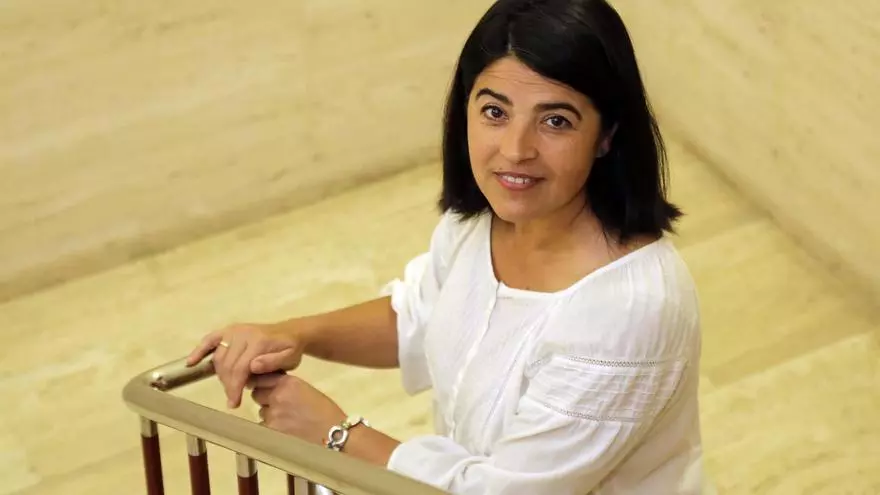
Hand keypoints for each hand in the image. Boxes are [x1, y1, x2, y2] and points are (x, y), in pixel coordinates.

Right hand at [186, 322, 307, 407]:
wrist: (290, 332)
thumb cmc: (290, 349)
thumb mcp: (290, 358)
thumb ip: (273, 362)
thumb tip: (253, 365)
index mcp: (258, 341)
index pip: (240, 368)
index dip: (235, 387)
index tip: (233, 403)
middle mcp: (243, 334)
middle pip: (227, 364)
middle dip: (228, 385)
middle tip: (232, 399)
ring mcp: (234, 331)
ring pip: (218, 357)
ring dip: (220, 375)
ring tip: (229, 387)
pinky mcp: (228, 331)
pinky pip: (210, 340)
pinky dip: (199, 351)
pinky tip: (190, 363)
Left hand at [250, 373, 345, 446]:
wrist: (335, 434)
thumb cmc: (326, 412)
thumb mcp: (306, 390)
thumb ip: (287, 387)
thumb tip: (271, 389)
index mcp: (288, 382)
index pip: (260, 379)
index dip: (262, 384)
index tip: (264, 389)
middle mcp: (277, 396)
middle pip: (257, 395)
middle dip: (265, 400)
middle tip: (279, 407)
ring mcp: (272, 415)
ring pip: (261, 413)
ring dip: (269, 415)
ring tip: (288, 422)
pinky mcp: (272, 432)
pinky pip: (264, 429)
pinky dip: (271, 430)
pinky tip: (286, 432)